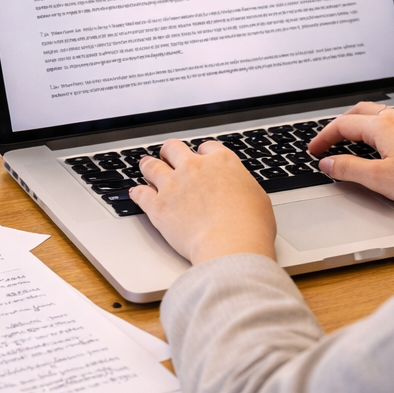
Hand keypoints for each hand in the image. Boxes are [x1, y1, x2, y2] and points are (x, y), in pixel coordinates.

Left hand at [129, 140, 277, 264]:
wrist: (231, 245)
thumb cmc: (250, 226)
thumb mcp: (257, 197)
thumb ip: (241, 186)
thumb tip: (238, 190)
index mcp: (221, 162)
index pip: (207, 147)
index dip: (202, 153)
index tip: (201, 158)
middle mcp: (194, 167)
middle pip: (174, 148)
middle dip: (170, 152)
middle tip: (168, 155)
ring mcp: (173, 185)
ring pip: (152, 166)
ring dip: (148, 166)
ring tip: (146, 166)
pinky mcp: (158, 206)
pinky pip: (140, 193)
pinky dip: (137, 193)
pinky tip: (136, 193)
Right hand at [307, 103, 393, 211]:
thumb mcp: (378, 179)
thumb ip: (348, 169)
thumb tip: (328, 164)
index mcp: (382, 125)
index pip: (342, 125)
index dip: (323, 138)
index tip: (314, 151)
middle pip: (359, 112)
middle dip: (339, 125)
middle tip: (327, 142)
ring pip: (378, 115)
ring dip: (359, 125)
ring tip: (350, 142)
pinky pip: (393, 123)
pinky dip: (377, 129)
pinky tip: (381, 146)